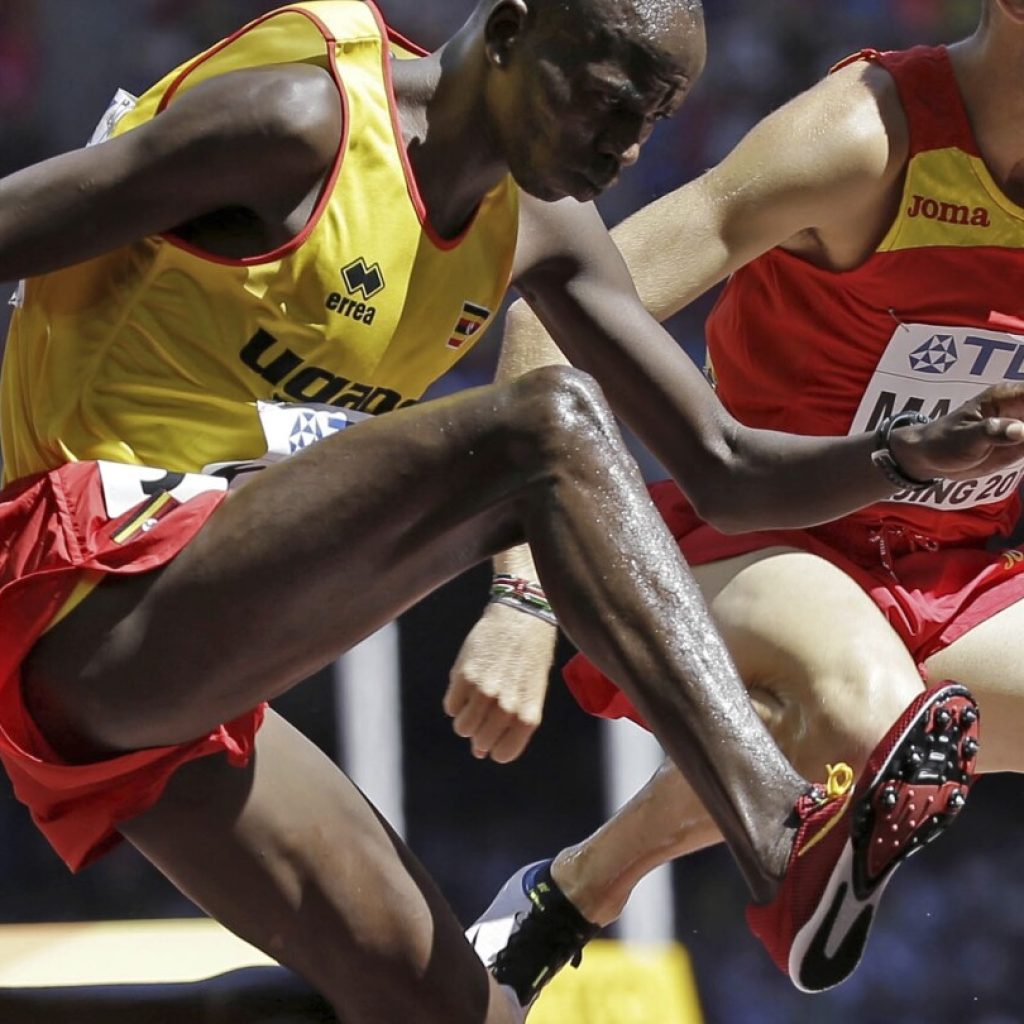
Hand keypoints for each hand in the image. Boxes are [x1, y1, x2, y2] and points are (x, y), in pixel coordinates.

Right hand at [443, 601, 556, 762]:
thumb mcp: (529, 693)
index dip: (496, 747)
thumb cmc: (530, 658)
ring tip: (476, 698)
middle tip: (486, 710)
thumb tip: (478, 753)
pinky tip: (468, 684)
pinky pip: (450, 707)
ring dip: (465, 717)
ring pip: (462, 727)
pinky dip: (456, 701)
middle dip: (480, 732)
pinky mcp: (464, 676)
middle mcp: (507, 707)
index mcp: (528, 715)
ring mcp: (484, 692)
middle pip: (480, 742)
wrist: (522, 617)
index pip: (503, 754)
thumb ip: (510, 724)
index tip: (495, 735)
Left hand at [891, 382, 1023, 480]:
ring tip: (1020, 450)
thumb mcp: (965, 439)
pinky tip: (1021, 458)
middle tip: (1022, 444)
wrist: (931, 458)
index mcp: (1006, 396)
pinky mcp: (1023, 443)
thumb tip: (1021, 431)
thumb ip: (993, 433)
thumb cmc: (943, 442)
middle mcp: (1020, 407)